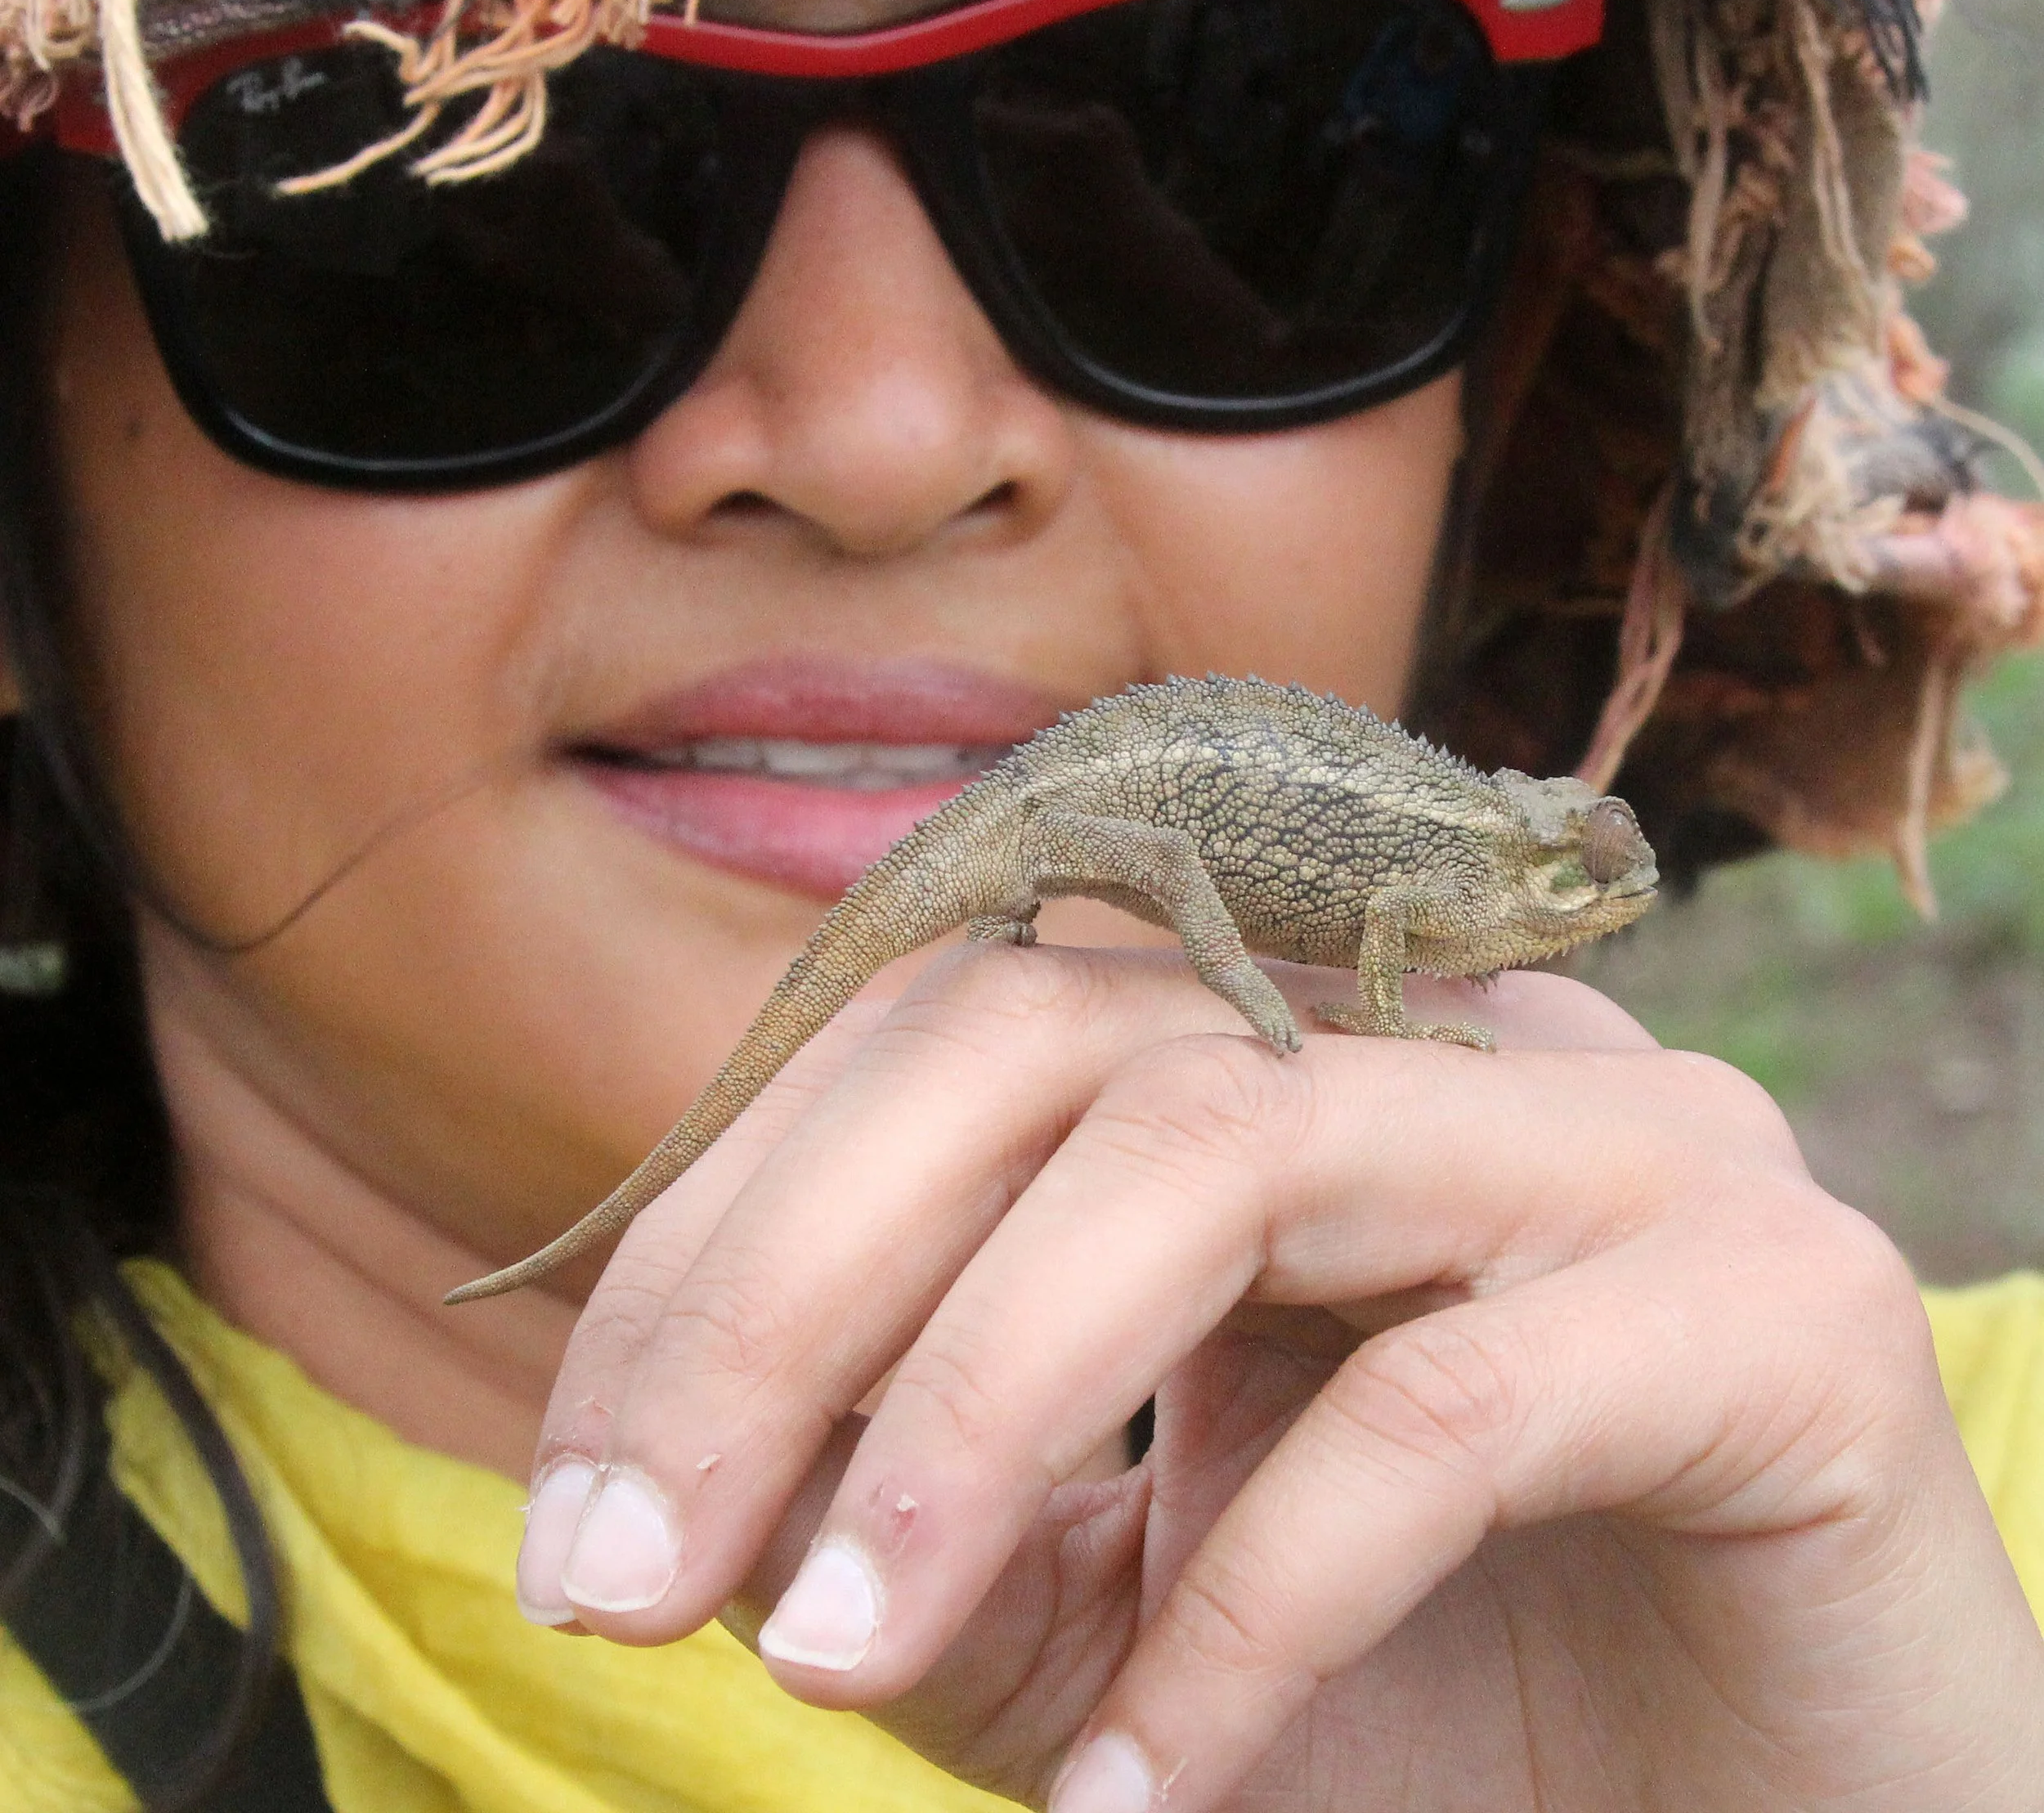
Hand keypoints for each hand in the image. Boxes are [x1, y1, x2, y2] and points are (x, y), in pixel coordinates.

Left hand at [513, 944, 2043, 1809]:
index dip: (729, 1240)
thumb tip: (690, 1493)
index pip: (949, 1038)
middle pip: (1050, 1037)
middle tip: (618, 1582)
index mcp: (1289, 1062)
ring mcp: (1629, 1143)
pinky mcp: (1781, 1307)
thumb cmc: (1443, 1721)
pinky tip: (1144, 1803)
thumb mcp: (1112, 1620)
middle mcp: (1451, 1043)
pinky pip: (1449, 1405)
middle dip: (791, 1295)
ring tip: (823, 1665)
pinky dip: (1250, 1605)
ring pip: (1223, 1149)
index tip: (585, 1507)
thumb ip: (924, 1522)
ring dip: (973, 1401)